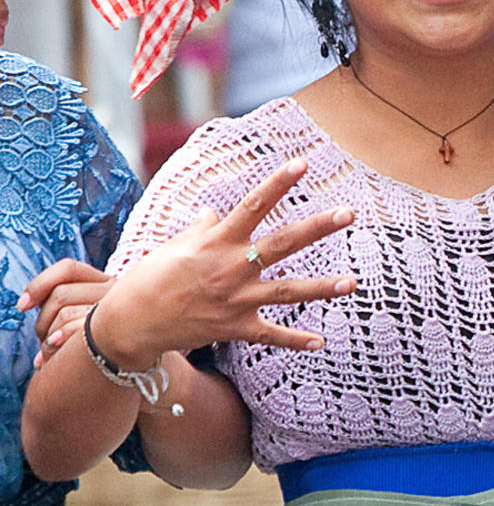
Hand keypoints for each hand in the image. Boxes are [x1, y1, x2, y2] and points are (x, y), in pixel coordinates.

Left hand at [20, 260, 111, 368]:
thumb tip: (26, 305)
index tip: (23, 306)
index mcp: (107, 282)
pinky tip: (48, 360)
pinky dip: (57, 345)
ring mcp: (119, 309)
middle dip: (42, 321)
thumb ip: (68, 305)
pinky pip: (77, 332)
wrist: (144, 360)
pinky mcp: (117, 332)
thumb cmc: (110, 343)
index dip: (40, 284)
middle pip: (60, 294)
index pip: (68, 269)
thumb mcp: (92, 317)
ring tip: (51, 353)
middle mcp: (115, 290)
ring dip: (48, 338)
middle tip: (45, 340)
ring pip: (65, 314)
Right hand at [89, 158, 356, 369]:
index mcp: (216, 242)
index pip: (253, 205)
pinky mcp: (234, 328)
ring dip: (321, 288)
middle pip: (283, 243)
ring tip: (353, 283)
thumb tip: (215, 212)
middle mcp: (231, 269)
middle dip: (318, 227)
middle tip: (349, 213)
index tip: (303, 163)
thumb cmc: (148, 279)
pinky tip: (320, 341)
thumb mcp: (173, 246)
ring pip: (287, 291)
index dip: (277, 183)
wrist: (128, 326)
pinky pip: (271, 335)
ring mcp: (236, 300)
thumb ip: (202, 229)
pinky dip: (295, 340)